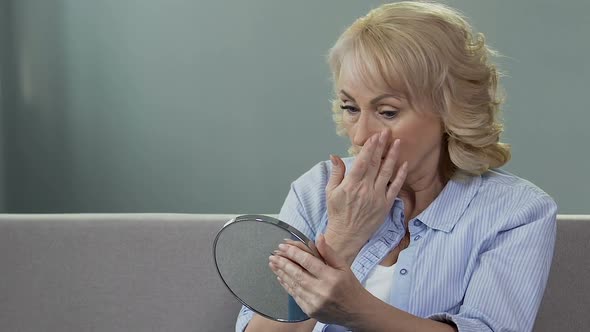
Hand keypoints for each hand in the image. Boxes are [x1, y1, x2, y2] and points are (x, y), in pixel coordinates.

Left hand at [269, 234, 367, 325]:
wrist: (356, 311)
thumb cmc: (350, 286)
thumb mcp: (343, 266)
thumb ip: (328, 252)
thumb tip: (318, 236)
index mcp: (332, 277)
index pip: (308, 262)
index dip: (293, 253)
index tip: (282, 246)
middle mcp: (322, 291)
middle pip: (297, 274)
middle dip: (283, 263)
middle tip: (273, 255)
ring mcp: (315, 302)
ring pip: (294, 285)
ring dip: (281, 273)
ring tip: (273, 264)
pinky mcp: (310, 311)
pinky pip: (294, 296)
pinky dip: (286, 285)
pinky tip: (280, 277)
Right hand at [326, 130, 407, 259]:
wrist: (347, 236)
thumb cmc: (337, 213)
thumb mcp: (330, 192)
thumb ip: (336, 173)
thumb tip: (334, 156)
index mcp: (351, 184)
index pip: (362, 161)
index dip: (369, 147)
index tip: (374, 136)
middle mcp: (365, 189)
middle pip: (375, 163)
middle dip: (381, 145)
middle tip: (387, 132)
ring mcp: (377, 197)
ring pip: (387, 172)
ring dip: (393, 156)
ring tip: (398, 142)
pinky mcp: (385, 205)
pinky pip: (395, 187)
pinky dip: (401, 175)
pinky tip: (405, 164)